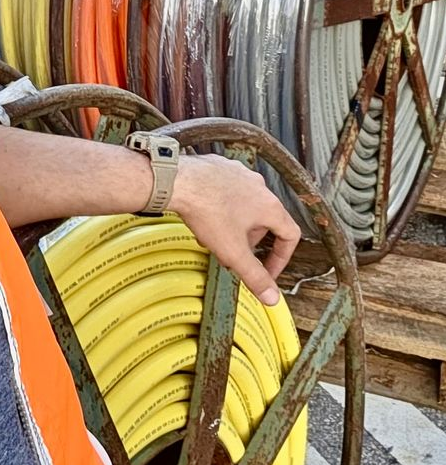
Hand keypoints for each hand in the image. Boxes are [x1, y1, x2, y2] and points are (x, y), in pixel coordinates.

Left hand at [169, 154, 300, 305]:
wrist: (175, 180)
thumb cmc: (205, 210)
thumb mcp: (233, 251)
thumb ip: (255, 276)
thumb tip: (272, 298)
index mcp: (269, 205)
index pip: (290, 235)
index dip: (281, 258)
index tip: (266, 271)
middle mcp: (258, 185)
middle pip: (264, 222)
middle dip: (249, 244)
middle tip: (231, 256)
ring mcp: (238, 172)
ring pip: (244, 207)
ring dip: (233, 227)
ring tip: (212, 238)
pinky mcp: (219, 166)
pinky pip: (226, 191)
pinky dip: (220, 208)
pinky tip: (203, 217)